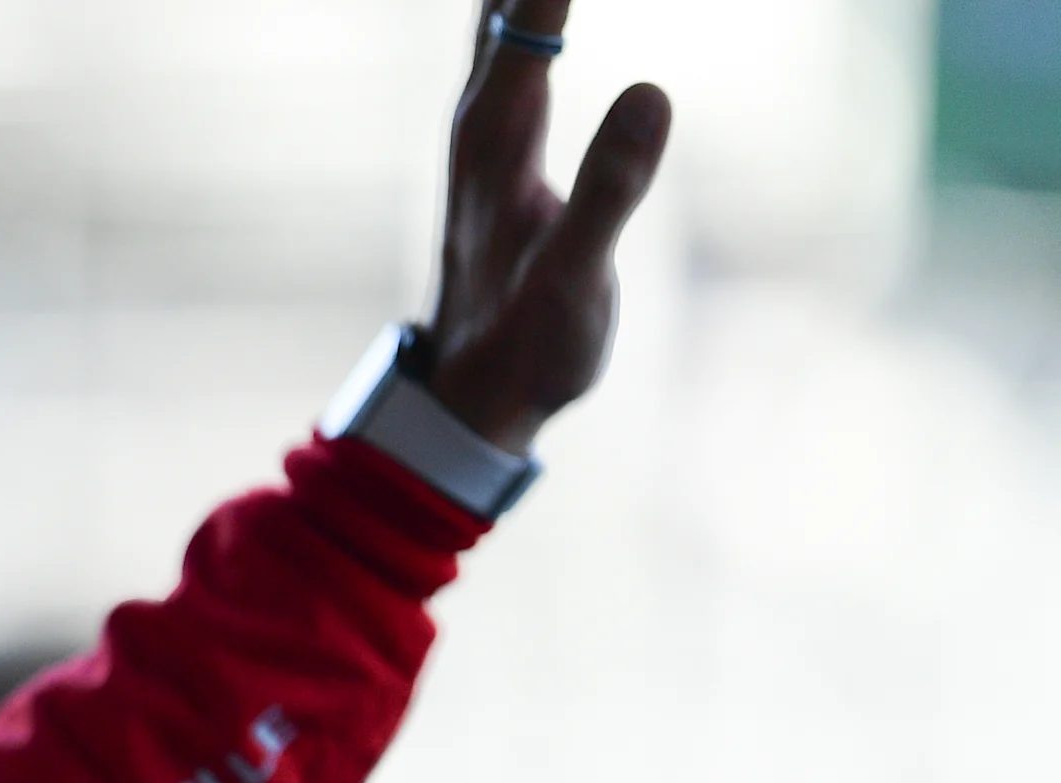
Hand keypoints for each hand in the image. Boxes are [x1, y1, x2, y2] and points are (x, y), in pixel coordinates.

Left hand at [424, 0, 671, 454]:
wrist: (478, 395)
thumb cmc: (528, 344)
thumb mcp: (576, 280)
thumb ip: (611, 191)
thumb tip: (652, 91)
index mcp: (495, 136)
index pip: (526, 8)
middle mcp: (481, 114)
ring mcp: (487, 122)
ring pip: (503, 10)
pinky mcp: (503, 135)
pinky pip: (517, 34)